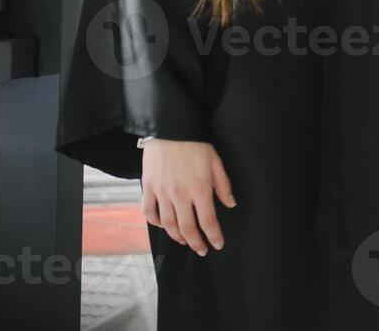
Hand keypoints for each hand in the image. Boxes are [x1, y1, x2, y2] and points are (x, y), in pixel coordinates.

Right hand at [140, 140, 235, 255]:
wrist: (170, 130)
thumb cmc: (195, 144)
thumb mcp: (216, 162)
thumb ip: (223, 185)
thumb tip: (230, 204)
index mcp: (200, 189)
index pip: (208, 221)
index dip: (213, 236)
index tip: (217, 244)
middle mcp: (180, 195)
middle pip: (187, 228)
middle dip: (196, 243)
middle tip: (202, 250)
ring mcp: (162, 193)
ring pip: (168, 224)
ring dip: (177, 237)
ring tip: (185, 241)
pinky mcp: (148, 188)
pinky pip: (149, 212)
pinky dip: (156, 223)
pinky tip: (163, 226)